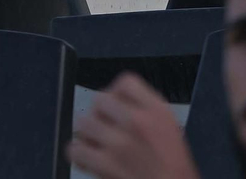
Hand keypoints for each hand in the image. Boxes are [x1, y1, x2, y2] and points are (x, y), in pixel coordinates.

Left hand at [68, 73, 198, 178]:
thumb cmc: (171, 160)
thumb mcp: (168, 123)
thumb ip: (145, 107)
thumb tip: (117, 100)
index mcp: (156, 109)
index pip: (125, 82)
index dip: (117, 91)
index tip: (117, 103)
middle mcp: (136, 121)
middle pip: (100, 99)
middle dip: (100, 111)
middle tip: (104, 123)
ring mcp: (117, 143)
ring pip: (83, 123)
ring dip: (87, 132)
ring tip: (96, 141)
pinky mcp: (102, 164)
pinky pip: (74, 149)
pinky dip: (78, 153)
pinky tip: (89, 157)